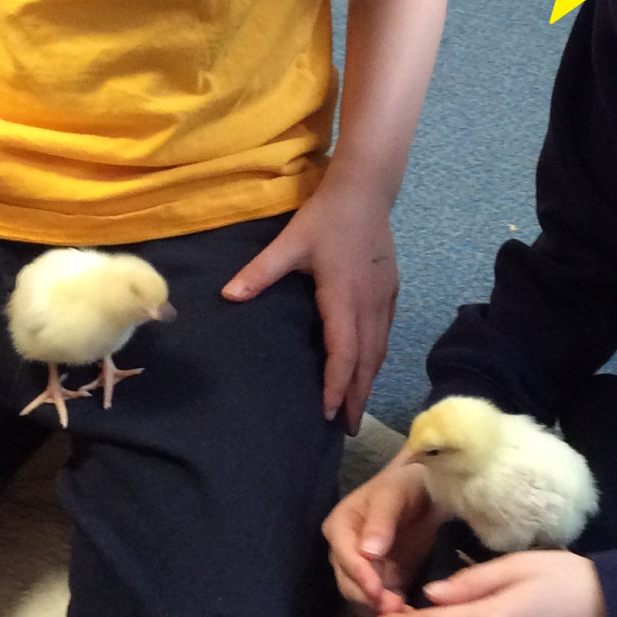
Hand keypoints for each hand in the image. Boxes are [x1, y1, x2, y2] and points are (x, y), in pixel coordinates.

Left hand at [222, 175, 396, 429]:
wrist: (367, 189)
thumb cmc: (326, 217)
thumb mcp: (290, 243)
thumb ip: (259, 273)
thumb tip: (227, 296)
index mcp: (344, 297)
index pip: (344, 352)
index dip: (337, 385)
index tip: (327, 412)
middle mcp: (369, 304)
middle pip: (367, 361)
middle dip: (358, 396)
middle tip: (348, 427)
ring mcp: (384, 298)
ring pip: (379, 349)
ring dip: (369, 380)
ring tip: (357, 406)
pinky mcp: (390, 290)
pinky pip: (384, 334)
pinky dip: (375, 358)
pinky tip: (367, 367)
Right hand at [323, 456, 441, 616]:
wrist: (427, 493)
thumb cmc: (406, 485)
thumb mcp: (393, 495)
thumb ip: (380, 521)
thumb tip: (367, 553)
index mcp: (340, 526)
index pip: (344, 557)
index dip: (360, 575)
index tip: (378, 591)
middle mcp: (344, 552)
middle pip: (348, 583)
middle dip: (369, 599)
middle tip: (396, 610)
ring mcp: (361, 571)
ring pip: (360, 599)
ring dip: (379, 612)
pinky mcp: (380, 583)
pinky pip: (378, 605)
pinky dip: (390, 615)